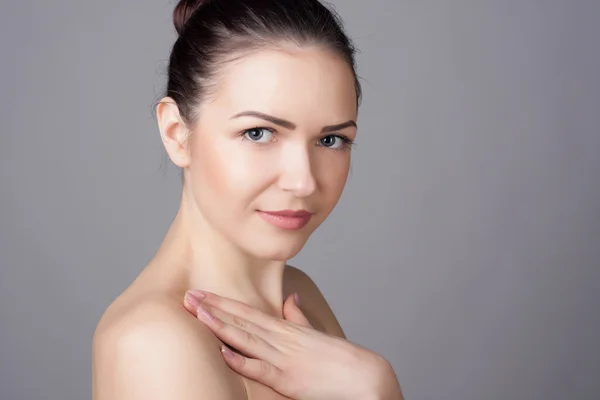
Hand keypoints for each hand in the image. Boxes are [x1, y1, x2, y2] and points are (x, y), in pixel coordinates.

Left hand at [183, 290, 402, 399]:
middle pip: (241, 320)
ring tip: (197, 312)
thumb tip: (291, 298)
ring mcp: (283, 359)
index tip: (202, 294)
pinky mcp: (288, 380)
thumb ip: (300, 318)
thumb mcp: (316, 334)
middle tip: (188, 295)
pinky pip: (260, 369)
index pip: (247, 312)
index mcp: (286, 330)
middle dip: (213, 308)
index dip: (223, 303)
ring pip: (246, 338)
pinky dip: (241, 360)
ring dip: (220, 324)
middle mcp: (281, 340)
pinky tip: (223, 351)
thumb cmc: (341, 359)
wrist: (365, 378)